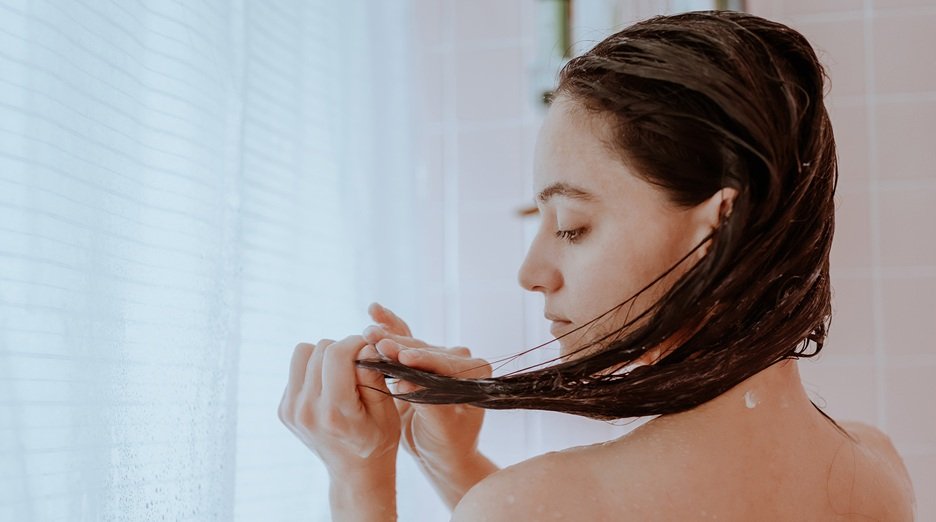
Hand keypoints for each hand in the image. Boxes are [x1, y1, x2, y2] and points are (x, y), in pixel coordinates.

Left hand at [277, 335, 400, 476]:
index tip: (369, 349)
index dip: (356, 343)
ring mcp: (291, 410)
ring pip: (302, 353)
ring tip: (341, 374)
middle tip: (358, 365)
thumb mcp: (386, 411)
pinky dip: (314, 370)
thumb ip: (374, 377)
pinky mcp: (283, 409)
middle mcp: (306, 410)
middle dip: (343, 349)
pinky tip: (329, 388)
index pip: (336, 354)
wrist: (355, 472)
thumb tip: (365, 346)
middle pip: (320, 349)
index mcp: (333, 412)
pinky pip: (297, 369)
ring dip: (324, 356)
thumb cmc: (377, 440)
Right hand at [364, 303, 491, 470]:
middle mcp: (461, 360)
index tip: (401, 357)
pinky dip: (390, 328)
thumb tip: (406, 382)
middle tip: (375, 340)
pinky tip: (374, 311)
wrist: (442, 453)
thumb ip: (429, 405)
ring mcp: (440, 358)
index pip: (445, 364)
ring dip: (389, 337)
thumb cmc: (448, 445)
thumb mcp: (441, 430)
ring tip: (367, 331)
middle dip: (399, 346)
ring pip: (411, 344)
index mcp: (476, 374)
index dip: (422, 360)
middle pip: (425, 350)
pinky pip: (405, 340)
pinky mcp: (422, 359)